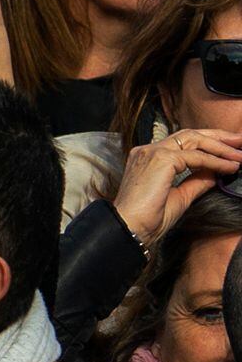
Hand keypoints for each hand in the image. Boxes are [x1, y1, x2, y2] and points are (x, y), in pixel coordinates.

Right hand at [112, 127, 241, 244]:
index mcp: (149, 157)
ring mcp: (153, 152)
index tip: (232, 150)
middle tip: (241, 140)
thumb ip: (196, 181)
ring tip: (241, 154)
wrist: (131, 227)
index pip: (183, 142)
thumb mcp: (180, 197)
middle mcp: (149, 150)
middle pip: (189, 134)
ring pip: (193, 140)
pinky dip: (216, 161)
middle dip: (219, 137)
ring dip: (220, 146)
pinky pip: (196, 156)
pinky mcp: (161, 159)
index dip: (209, 143)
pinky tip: (231, 167)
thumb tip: (215, 172)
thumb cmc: (149, 218)